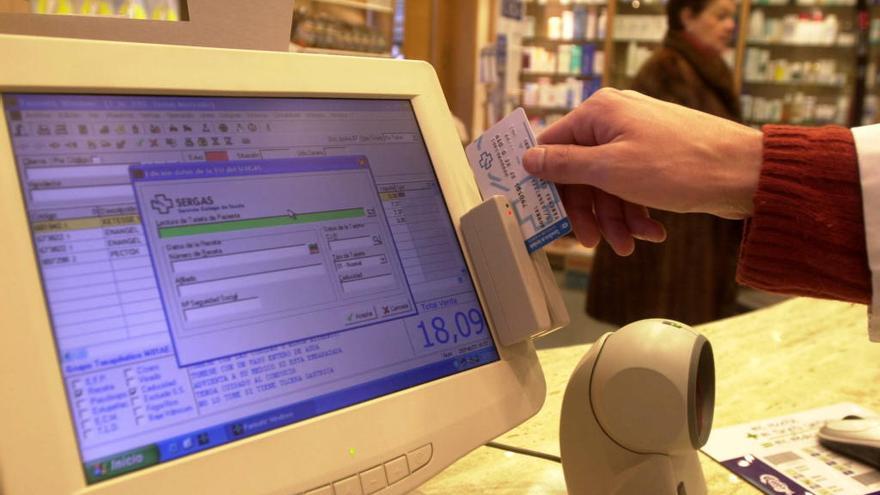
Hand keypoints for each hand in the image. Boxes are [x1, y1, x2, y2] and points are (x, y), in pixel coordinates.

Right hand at [523, 88, 762, 255]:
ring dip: (615, 219)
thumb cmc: (679, 166)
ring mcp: (638, 136)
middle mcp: (615, 118)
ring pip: (607, 184)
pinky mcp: (657, 156)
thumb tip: (528, 158)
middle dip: (589, 211)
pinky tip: (652, 233)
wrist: (746, 174)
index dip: (547, 184)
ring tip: (629, 246)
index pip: (553, 147)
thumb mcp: (610, 170)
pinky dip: (637, 211)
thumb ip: (564, 165)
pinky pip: (631, 185)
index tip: (544, 215)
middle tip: (592, 242)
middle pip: (580, 171)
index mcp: (598, 112)